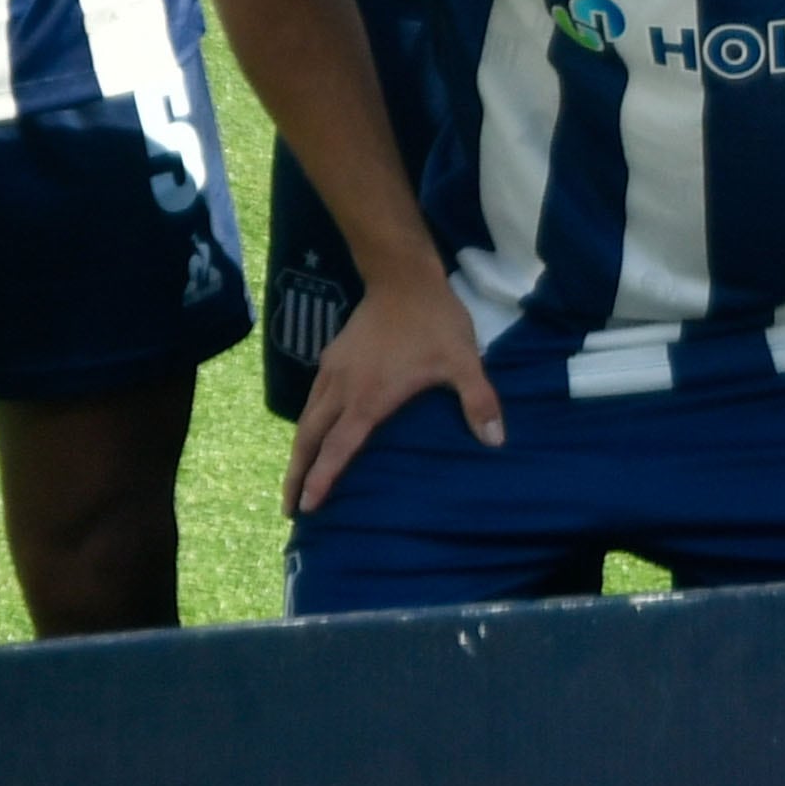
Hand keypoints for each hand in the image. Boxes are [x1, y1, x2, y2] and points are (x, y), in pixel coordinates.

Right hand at [285, 273, 501, 512]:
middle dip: (296, 476)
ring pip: (306, 421)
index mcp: (369, 398)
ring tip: (294, 480)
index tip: (307, 507)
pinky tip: (311, 433)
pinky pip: (312, 400)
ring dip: (297, 453)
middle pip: (309, 441)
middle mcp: (342, 390)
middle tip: (289, 509)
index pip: (338, 448)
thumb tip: (496, 442)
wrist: (402, 276)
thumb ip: (479, 401)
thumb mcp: (463, 360)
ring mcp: (332, 372)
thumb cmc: (434, 321)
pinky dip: (306, 425)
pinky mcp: (331, 357)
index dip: (321, 479)